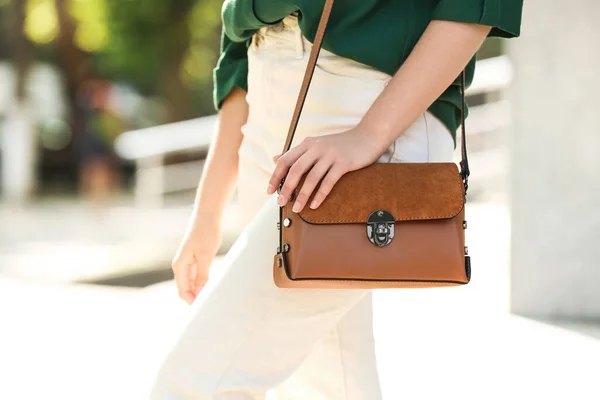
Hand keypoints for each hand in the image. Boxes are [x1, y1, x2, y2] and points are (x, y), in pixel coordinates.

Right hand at [171, 217, 220, 304]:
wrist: (207, 217)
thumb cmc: (206, 234)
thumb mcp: (205, 256)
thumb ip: (202, 275)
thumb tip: (200, 292)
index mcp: (179, 266)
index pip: (183, 291)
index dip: (193, 301)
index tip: (205, 308)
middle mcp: (181, 266)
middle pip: (186, 289)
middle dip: (196, 298)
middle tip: (211, 306)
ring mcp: (187, 263)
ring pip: (192, 284)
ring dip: (200, 291)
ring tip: (213, 298)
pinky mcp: (195, 260)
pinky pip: (197, 277)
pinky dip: (203, 283)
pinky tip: (212, 287)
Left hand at [267, 128, 384, 212]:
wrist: (368, 136)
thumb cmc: (342, 144)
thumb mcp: (316, 144)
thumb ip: (297, 152)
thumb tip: (275, 158)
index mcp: (307, 143)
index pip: (285, 160)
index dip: (276, 176)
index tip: (270, 191)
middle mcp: (317, 147)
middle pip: (296, 169)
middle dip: (286, 188)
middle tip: (280, 202)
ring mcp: (330, 154)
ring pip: (311, 177)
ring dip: (302, 195)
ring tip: (297, 208)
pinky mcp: (343, 162)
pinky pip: (328, 181)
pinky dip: (320, 195)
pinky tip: (314, 204)